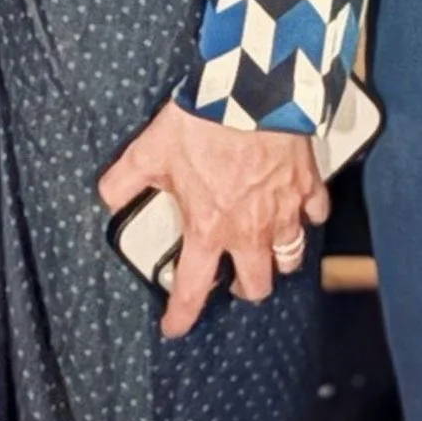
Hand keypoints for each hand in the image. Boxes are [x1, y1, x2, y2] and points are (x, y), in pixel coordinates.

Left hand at [96, 102, 328, 341]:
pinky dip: (308, 217)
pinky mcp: (307, 186)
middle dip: (245, 289)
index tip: (174, 327)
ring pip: (291, 256)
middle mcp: (250, 230)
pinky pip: (315, 214)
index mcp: (209, 228)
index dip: (181, 315)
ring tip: (268, 252)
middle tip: (233, 280)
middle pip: (257, 285)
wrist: (251, 93)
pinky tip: (298, 210)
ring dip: (279, 260)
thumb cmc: (203, 124)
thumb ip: (123, 180)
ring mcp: (284, 211)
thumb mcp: (149, 151)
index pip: (193, 289)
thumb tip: (106, 197)